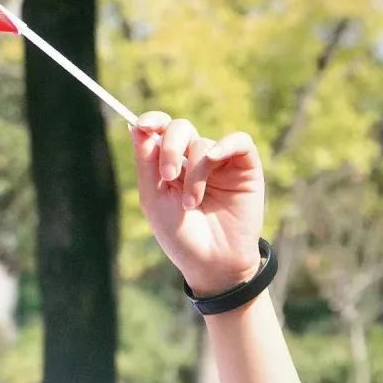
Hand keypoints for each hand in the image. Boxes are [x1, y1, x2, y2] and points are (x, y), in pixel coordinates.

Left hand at [130, 112, 265, 296]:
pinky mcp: (246, 168)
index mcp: (170, 165)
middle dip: (170, 147)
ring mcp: (221, 163)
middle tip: (168, 176)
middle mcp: (194, 159)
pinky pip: (238, 141)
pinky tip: (214, 160)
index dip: (153, 121)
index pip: (161, 130)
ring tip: (192, 204)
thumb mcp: (154, 199)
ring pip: (203, 143)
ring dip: (194, 174)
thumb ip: (146, 163)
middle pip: (180, 128)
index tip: (143, 125)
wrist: (212, 262)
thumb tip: (136, 127)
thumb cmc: (180, 235)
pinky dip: (224, 146)